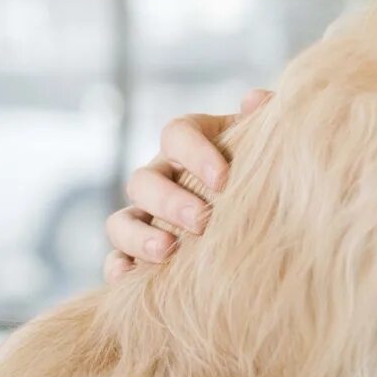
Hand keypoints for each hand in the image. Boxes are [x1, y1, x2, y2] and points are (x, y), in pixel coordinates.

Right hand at [104, 88, 272, 279]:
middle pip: (145, 179)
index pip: (176, 134)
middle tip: (202, 221)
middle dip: (170, 201)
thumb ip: (261, 122)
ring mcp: (143, 215)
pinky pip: (115, 257)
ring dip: (139, 235)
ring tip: (167, 251)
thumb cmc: (259, 173)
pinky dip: (117, 266)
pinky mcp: (136, 252)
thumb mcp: (261, 146)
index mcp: (188, 144)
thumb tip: (256, 100)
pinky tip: (130, 277)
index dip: (194, 153)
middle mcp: (159, 176)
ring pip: (121, 220)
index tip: (223, 179)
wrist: (259, 216)